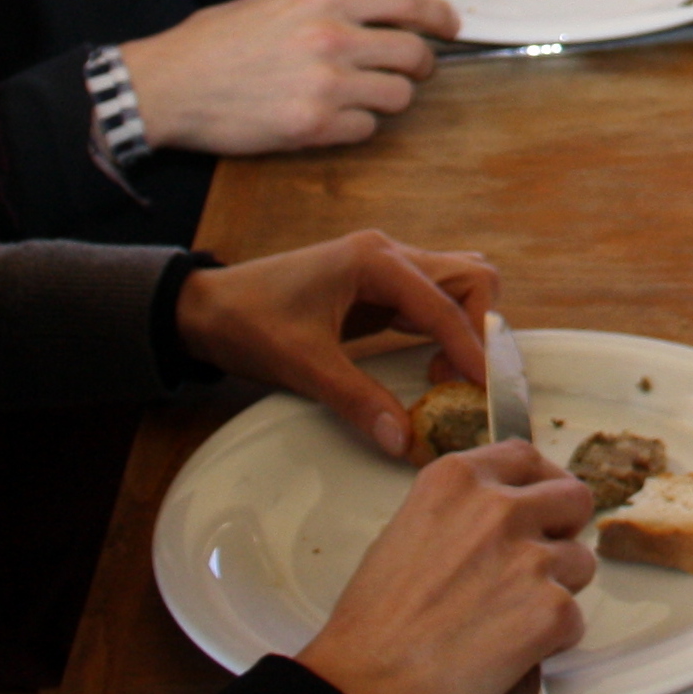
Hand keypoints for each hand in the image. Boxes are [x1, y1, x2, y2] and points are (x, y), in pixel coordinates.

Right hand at [117, 0, 457, 153]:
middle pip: (415, 54)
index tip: (451, 25)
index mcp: (324, 0)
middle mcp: (333, 39)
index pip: (407, 1)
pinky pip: (366, 130)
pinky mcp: (313, 128)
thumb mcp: (274, 2)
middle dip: (421, 65)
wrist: (170, 84)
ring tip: (363, 96)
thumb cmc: (216, 41)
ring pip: (398, 97)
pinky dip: (358, 127)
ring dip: (389, 98)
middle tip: (410, 71)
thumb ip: (327, 0)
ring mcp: (326, 86)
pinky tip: (332, 119)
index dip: (439, 15)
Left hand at [175, 229, 500, 457]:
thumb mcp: (301, 364)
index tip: (488, 388)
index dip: (471, 348)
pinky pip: (432, 300)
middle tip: (460, 380)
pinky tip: (430, 365)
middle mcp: (388, 254)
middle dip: (479, 328)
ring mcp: (385, 267)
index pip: (443, 303)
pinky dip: (444, 330)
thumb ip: (357, 399)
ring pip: (457, 284)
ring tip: (443, 374)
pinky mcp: (378, 286)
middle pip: (468, 277)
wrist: (204, 308)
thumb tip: (404, 439)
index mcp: (374, 261)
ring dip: (465, 327)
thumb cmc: (247, 323)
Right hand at [299, 443, 597, 693]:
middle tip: (541, 562)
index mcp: (458, 480)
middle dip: (564, 530)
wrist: (365, 685)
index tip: (541, 502)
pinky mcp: (550, 609)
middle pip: (573, 499)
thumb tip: (498, 520)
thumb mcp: (406, 532)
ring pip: (581, 562)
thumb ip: (461, 513)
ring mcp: (530, 557)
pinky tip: (511, 651)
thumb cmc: (373, 625)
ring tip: (510, 618)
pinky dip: (552, 639)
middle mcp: (500, 508)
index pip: (526, 456)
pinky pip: (575, 618)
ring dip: (558, 589)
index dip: (541, 482)